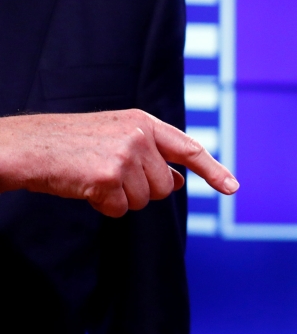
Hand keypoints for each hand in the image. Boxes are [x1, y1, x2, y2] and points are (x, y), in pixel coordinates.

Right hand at [0, 110, 238, 216]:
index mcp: (144, 123)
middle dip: (140, 189)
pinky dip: (104, 206)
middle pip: (164, 187)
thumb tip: (178, 181)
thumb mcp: (117, 140)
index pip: (189, 149)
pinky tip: (85, 187)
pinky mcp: (109, 177)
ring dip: (121, 198)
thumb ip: (151, 157)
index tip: (233, 188)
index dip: (213, 171)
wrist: (27, 146)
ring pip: (145, 201)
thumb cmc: (70, 145)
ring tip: (94, 177)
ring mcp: (125, 156)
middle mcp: (140, 136)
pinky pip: (122, 210)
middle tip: (107, 172)